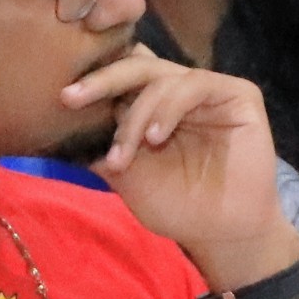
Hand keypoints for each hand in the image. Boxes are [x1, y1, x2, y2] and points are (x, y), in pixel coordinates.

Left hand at [60, 51, 298, 290]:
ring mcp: (206, 90)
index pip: (120, 75)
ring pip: (160, 78)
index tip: (61, 99)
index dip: (92, 80)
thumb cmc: (176, 206)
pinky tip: (155, 137)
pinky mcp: (237, 94)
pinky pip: (194, 85)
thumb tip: (60, 127)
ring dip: (136, 115)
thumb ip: (101, 146)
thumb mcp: (127, 178)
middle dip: (101, 81)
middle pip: (136, 65)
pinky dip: (168, 108)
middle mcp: (176, 90)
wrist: (221, 233)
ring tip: (124, 155)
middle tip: (70, 98)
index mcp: (150, 104)